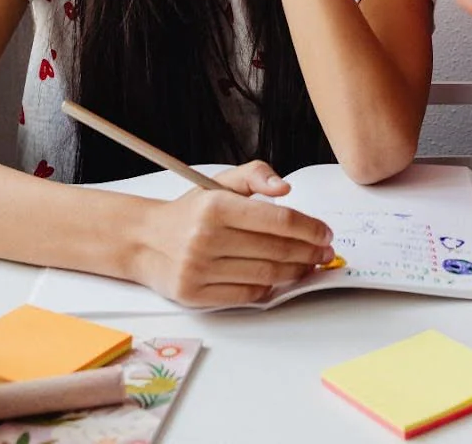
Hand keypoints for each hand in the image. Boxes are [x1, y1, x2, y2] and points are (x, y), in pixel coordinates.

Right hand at [132, 160, 337, 306]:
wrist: (145, 240)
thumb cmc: (191, 212)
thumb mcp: (219, 183)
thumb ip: (255, 175)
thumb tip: (285, 188)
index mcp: (215, 207)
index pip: (277, 219)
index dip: (309, 228)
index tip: (325, 233)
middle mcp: (205, 238)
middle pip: (276, 250)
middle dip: (309, 252)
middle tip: (324, 252)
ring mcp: (198, 269)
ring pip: (266, 276)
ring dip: (296, 272)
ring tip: (308, 265)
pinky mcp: (195, 295)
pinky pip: (246, 296)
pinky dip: (269, 289)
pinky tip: (279, 279)